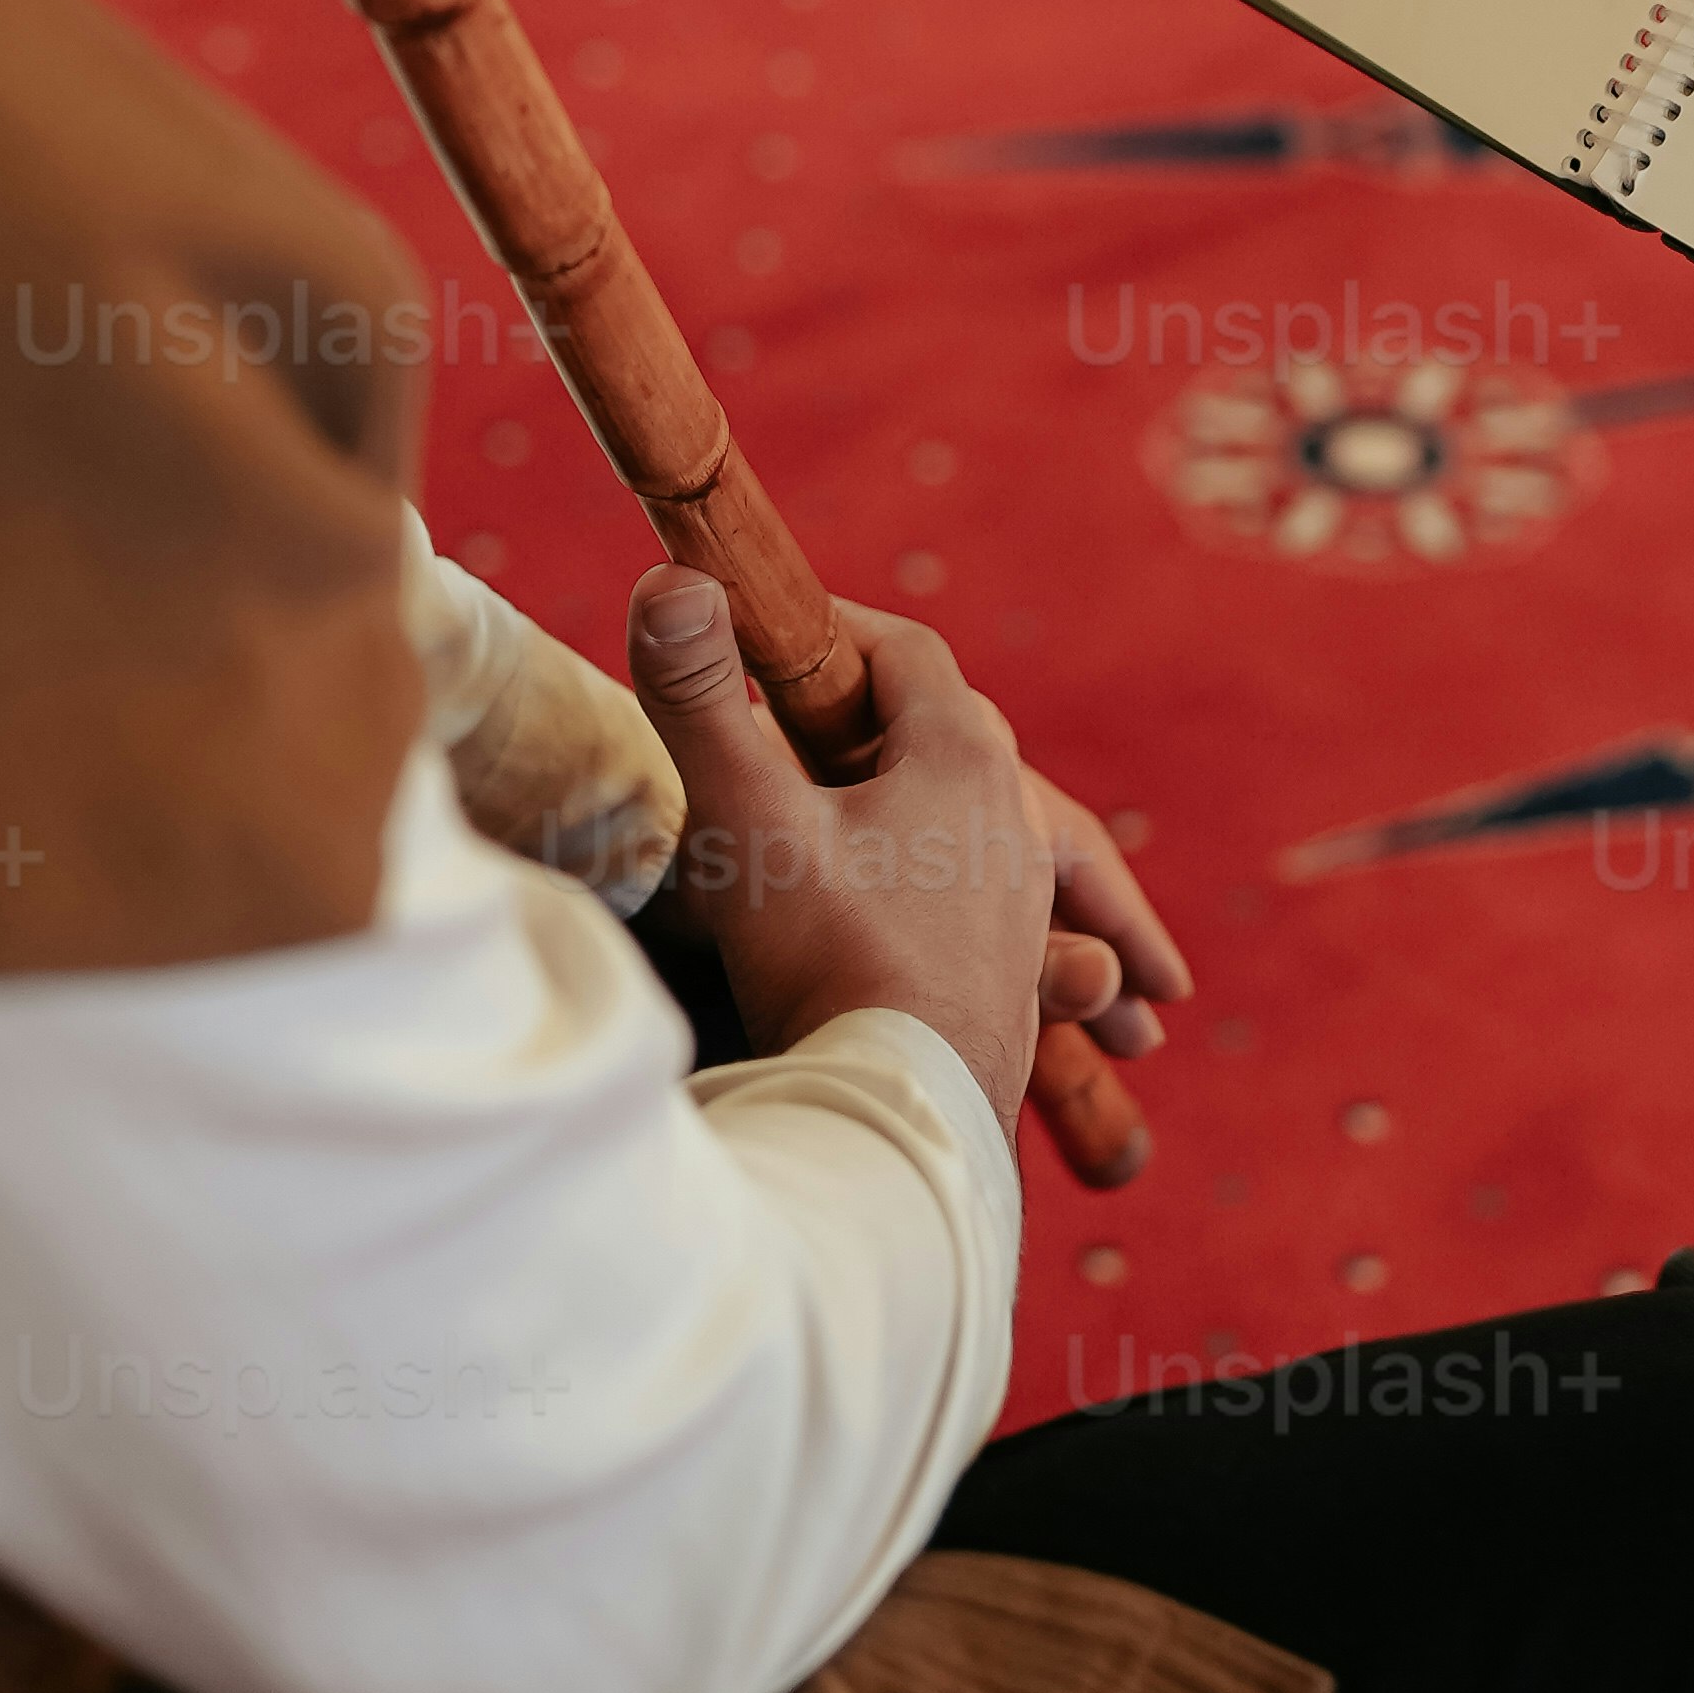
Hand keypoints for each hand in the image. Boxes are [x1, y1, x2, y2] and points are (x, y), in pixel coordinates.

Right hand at [625, 573, 1165, 1134]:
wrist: (910, 1115)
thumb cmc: (830, 958)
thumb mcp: (748, 822)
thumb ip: (701, 701)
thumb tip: (671, 578)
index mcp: (960, 755)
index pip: (902, 651)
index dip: (833, 631)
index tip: (768, 634)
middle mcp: (1011, 817)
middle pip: (956, 729)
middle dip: (894, 711)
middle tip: (821, 715)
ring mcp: (1022, 900)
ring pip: (1002, 820)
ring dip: (950, 800)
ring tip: (912, 802)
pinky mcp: (1020, 974)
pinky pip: (1016, 908)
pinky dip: (986, 893)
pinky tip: (962, 932)